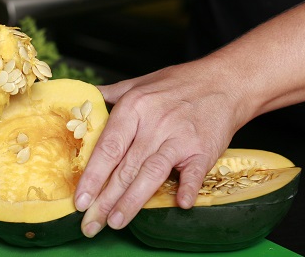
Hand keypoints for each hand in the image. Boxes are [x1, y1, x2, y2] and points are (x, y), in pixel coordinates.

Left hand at [74, 59, 249, 237]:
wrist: (224, 81)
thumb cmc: (179, 84)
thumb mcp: (140, 83)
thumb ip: (111, 96)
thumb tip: (83, 106)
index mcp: (135, 107)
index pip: (108, 147)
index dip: (92, 176)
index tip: (80, 199)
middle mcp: (155, 123)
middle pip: (126, 167)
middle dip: (105, 199)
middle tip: (91, 223)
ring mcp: (180, 137)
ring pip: (152, 173)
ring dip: (132, 201)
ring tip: (116, 222)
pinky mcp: (203, 149)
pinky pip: (194, 172)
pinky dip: (188, 187)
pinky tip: (180, 204)